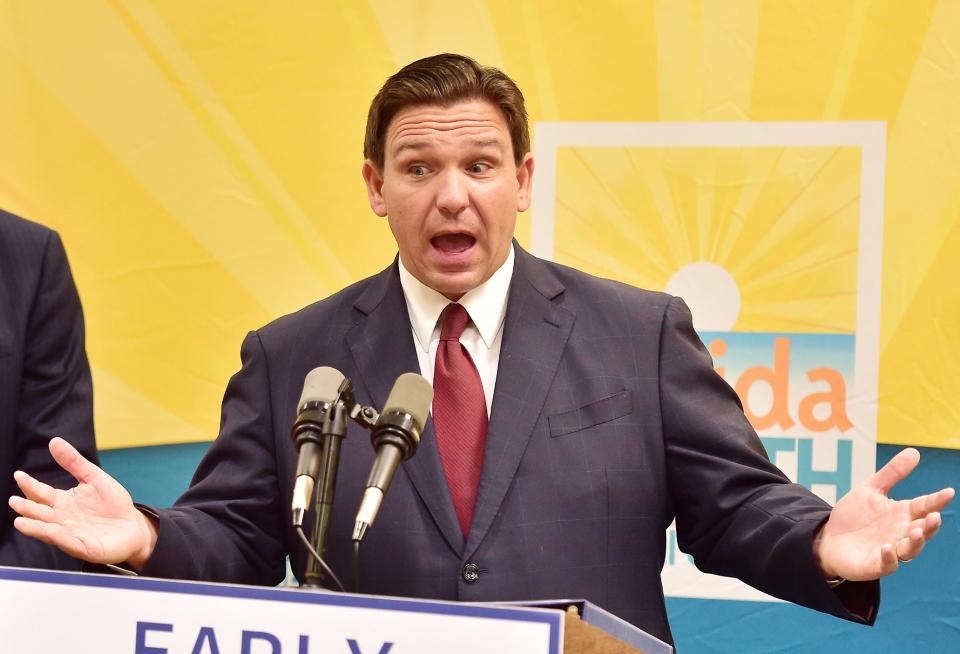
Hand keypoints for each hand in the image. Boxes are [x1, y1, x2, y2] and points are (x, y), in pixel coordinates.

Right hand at [8, 437, 157, 569]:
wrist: (133, 526)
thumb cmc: (112, 504)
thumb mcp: (94, 478)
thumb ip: (74, 462)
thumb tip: (54, 441)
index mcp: (63, 502)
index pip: (42, 493)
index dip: (30, 485)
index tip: (19, 474)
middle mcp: (62, 519)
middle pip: (41, 513)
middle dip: (27, 508)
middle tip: (14, 501)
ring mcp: (71, 535)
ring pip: (49, 531)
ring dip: (35, 527)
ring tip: (20, 521)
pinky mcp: (84, 547)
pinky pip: (69, 543)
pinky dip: (59, 537)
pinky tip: (51, 530)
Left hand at [814, 448, 953, 581]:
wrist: (829, 539)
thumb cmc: (854, 516)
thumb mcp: (870, 490)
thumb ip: (892, 474)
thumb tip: (915, 451)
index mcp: (902, 514)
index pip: (924, 506)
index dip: (936, 500)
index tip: (948, 492)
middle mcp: (900, 533)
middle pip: (922, 531)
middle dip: (930, 525)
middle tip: (934, 516)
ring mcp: (890, 550)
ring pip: (910, 550)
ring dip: (915, 542)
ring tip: (916, 531)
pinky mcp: (875, 565)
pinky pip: (887, 564)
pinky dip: (889, 558)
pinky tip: (887, 547)